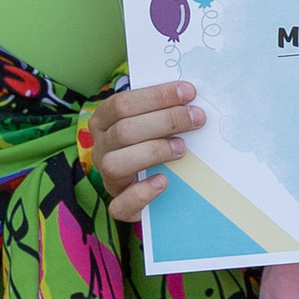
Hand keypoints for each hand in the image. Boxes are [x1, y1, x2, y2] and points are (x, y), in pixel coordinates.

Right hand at [82, 79, 202, 223]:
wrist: (155, 189)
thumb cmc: (154, 144)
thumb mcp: (154, 123)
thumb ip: (162, 109)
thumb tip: (190, 95)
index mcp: (104, 122)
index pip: (121, 104)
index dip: (156, 96)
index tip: (188, 93)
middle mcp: (101, 148)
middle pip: (124, 130)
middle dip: (165, 121)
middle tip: (197, 118)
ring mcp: (107, 177)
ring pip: (116, 164)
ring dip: (153, 152)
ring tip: (181, 148)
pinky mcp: (119, 205)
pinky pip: (121, 204)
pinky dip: (143, 192)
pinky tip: (164, 181)